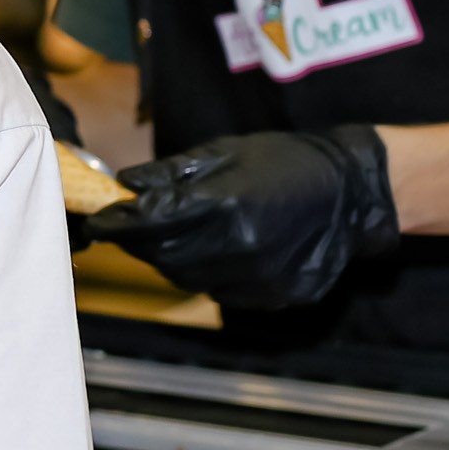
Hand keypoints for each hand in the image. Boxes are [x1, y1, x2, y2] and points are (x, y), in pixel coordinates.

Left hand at [86, 126, 396, 308]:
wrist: (351, 193)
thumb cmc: (285, 162)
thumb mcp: (225, 152)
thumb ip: (172, 172)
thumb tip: (125, 185)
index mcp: (226, 205)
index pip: (149, 224)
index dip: (115, 224)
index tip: (97, 221)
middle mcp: (241, 248)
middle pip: (163, 257)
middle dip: (137, 243)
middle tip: (127, 227)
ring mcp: (260, 278)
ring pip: (188, 279)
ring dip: (169, 260)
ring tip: (174, 235)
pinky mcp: (274, 297)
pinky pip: (221, 292)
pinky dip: (205, 274)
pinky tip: (214, 251)